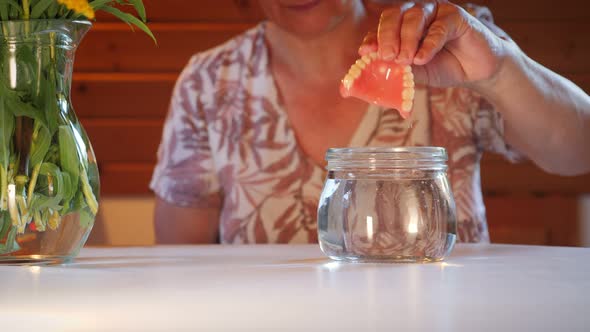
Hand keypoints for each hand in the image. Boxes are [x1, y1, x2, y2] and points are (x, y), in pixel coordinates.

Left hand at [360, 1, 511, 87]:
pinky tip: (422, 58)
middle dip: (387, 36)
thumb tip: (377, 70)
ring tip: (406, 60)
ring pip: (415, 17)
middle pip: (394, 15)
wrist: (475, 70)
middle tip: (387, 56)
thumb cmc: (443, 67)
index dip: (372, 39)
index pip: (381, 28)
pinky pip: (439, 26)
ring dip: (407, 39)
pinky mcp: (455, 16)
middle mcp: (416, 14)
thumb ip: (399, 68)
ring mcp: (435, 12)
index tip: (366, 53)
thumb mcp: (416, 72)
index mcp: (401, 26)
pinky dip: (429, 43)